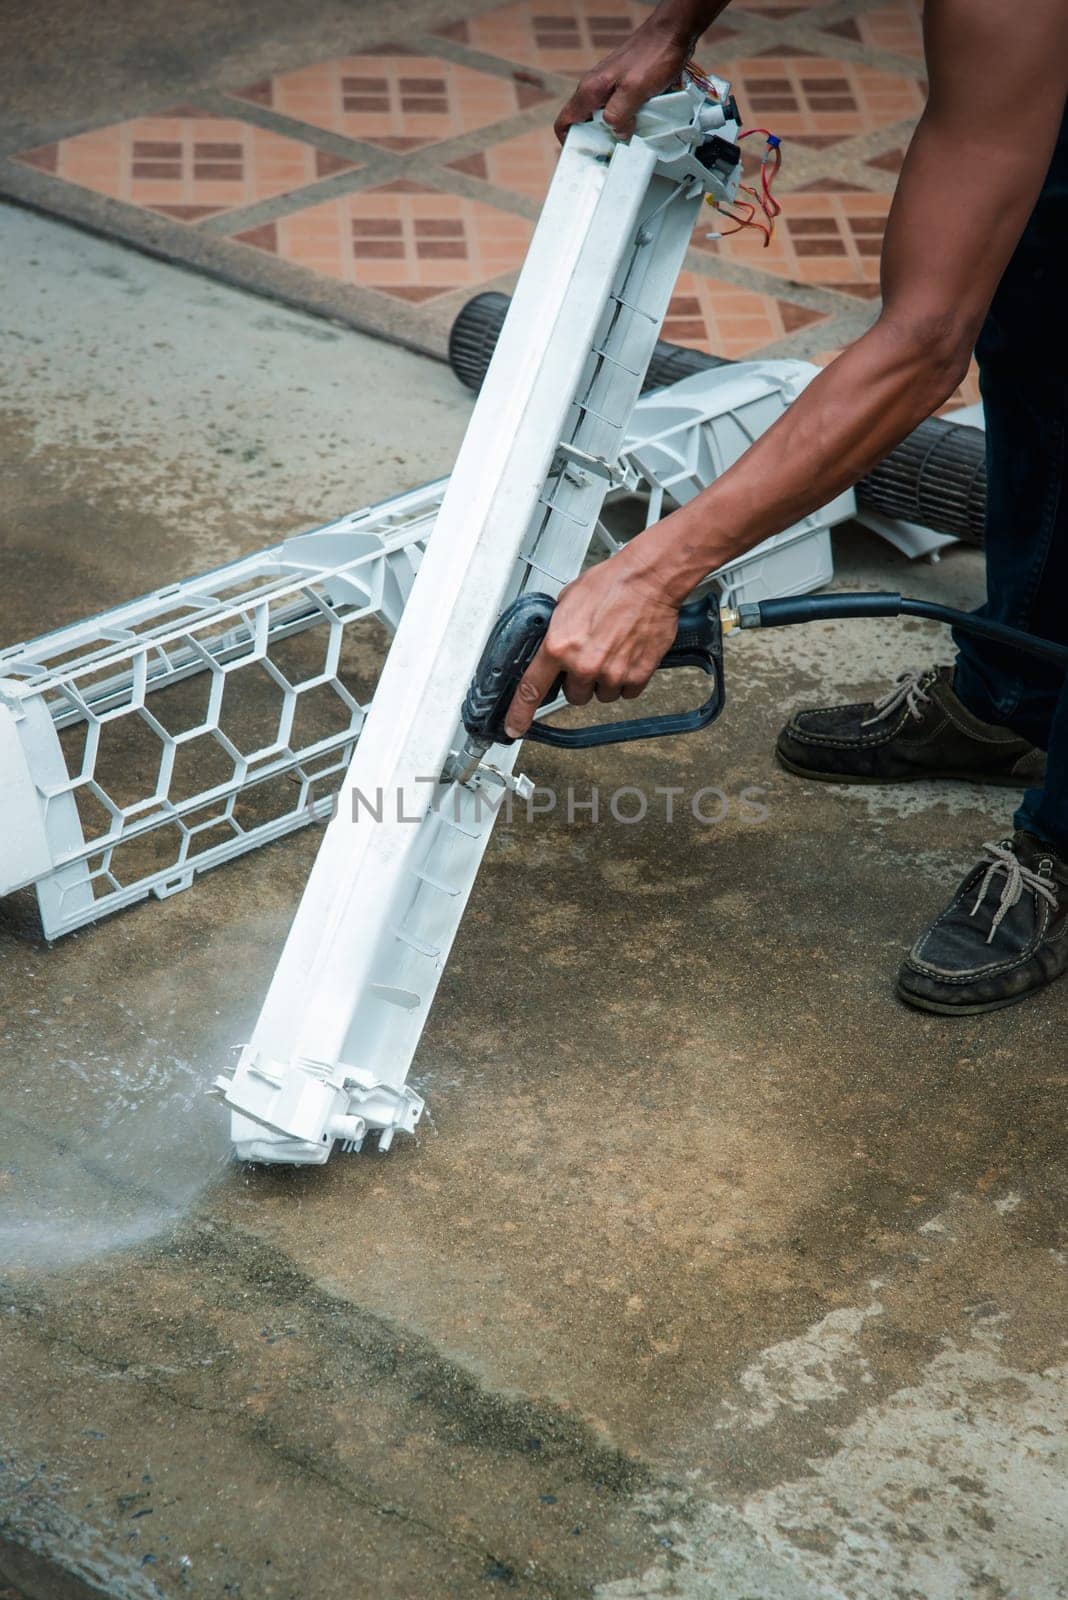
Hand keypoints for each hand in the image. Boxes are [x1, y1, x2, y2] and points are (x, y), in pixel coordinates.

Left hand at [503, 553, 680, 738]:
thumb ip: (557, 632)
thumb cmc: (611, 584)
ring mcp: (611, 673)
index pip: (532, 689)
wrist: (648, 580)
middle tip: (591, 656)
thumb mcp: (567, 603)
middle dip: (580, 681)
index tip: (515, 727)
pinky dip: (627, 679)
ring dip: (604, 680)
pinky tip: (628, 655)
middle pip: (574, 696)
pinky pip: (627, 692)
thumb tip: (552, 646)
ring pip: (602, 695)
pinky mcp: (637, 675)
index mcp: (559, 646)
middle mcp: (583, 665)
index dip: (520, 713)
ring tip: (613, 650)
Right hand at [554, 12, 693, 143]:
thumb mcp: (635, 90)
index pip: (565, 121)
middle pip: (585, 122)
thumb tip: (617, 134)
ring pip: (604, 117)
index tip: (584, 155)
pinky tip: (641, 123)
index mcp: (590, 90)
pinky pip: (620, 108)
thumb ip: (620, 115)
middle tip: (614, 152)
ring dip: (616, 130)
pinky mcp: (624, 85)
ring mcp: (609, 85)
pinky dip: (628, 119)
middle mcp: (595, 88)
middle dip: (598, 140)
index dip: (569, 141)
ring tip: (631, 139)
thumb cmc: (654, 55)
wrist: (672, 32)